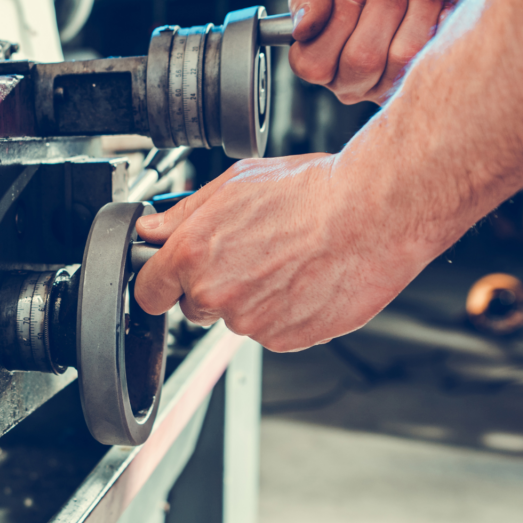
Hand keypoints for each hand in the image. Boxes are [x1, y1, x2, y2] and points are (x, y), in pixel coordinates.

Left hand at [132, 154, 427, 351]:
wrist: (374, 212)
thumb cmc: (312, 191)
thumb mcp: (234, 183)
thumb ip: (182, 213)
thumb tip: (151, 229)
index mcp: (193, 254)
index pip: (148, 290)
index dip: (158, 280)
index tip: (168, 275)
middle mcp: (216, 293)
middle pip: (193, 305)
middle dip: (210, 284)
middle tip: (247, 253)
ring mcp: (250, 321)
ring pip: (235, 317)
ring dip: (250, 297)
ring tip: (285, 260)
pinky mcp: (284, 339)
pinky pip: (270, 330)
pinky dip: (282, 312)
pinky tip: (303, 280)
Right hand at [288, 0, 500, 104]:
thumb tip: (301, 28)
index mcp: (320, 58)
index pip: (312, 64)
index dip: (338, 19)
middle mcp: (351, 81)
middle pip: (360, 60)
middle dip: (382, 5)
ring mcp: (388, 86)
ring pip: (398, 56)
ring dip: (414, 4)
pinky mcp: (426, 80)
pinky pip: (431, 51)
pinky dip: (437, 13)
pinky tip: (437, 6)